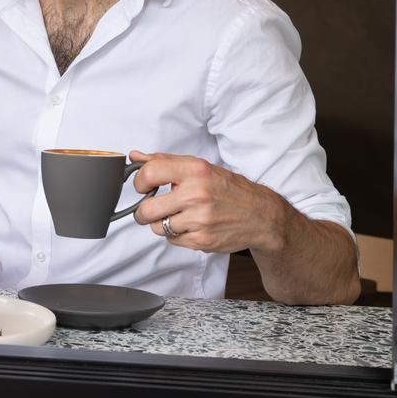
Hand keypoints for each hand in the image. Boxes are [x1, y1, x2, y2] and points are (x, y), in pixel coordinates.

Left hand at [130, 151, 289, 254]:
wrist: (261, 216)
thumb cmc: (229, 189)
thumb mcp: (200, 167)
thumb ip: (165, 161)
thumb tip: (135, 157)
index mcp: (195, 170)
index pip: (149, 173)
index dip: (139, 182)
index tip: (143, 186)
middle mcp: (197, 194)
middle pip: (146, 209)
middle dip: (144, 211)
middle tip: (153, 207)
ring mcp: (200, 219)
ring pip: (157, 227)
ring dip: (163, 223)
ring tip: (180, 215)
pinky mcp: (201, 240)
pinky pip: (172, 240)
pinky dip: (177, 234)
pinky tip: (191, 225)